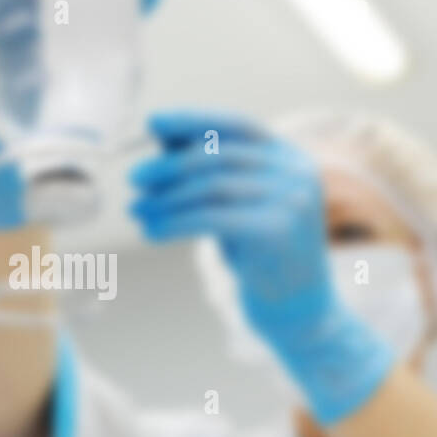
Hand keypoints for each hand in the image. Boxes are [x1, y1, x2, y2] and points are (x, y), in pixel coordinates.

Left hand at [129, 111, 393, 423]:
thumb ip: (212, 175)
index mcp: (291, 158)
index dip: (192, 121)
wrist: (302, 315)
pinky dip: (174, 222)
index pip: (236, 126)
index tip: (152, 124)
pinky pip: (211, 217)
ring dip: (166, 198)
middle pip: (218, 154)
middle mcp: (296, 173)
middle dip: (170, 165)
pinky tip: (151, 232)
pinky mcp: (276, 230)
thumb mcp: (238, 207)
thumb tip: (160, 142)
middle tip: (134, 179)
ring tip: (137, 212)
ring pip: (210, 186)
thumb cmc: (263, 259)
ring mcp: (291, 200)